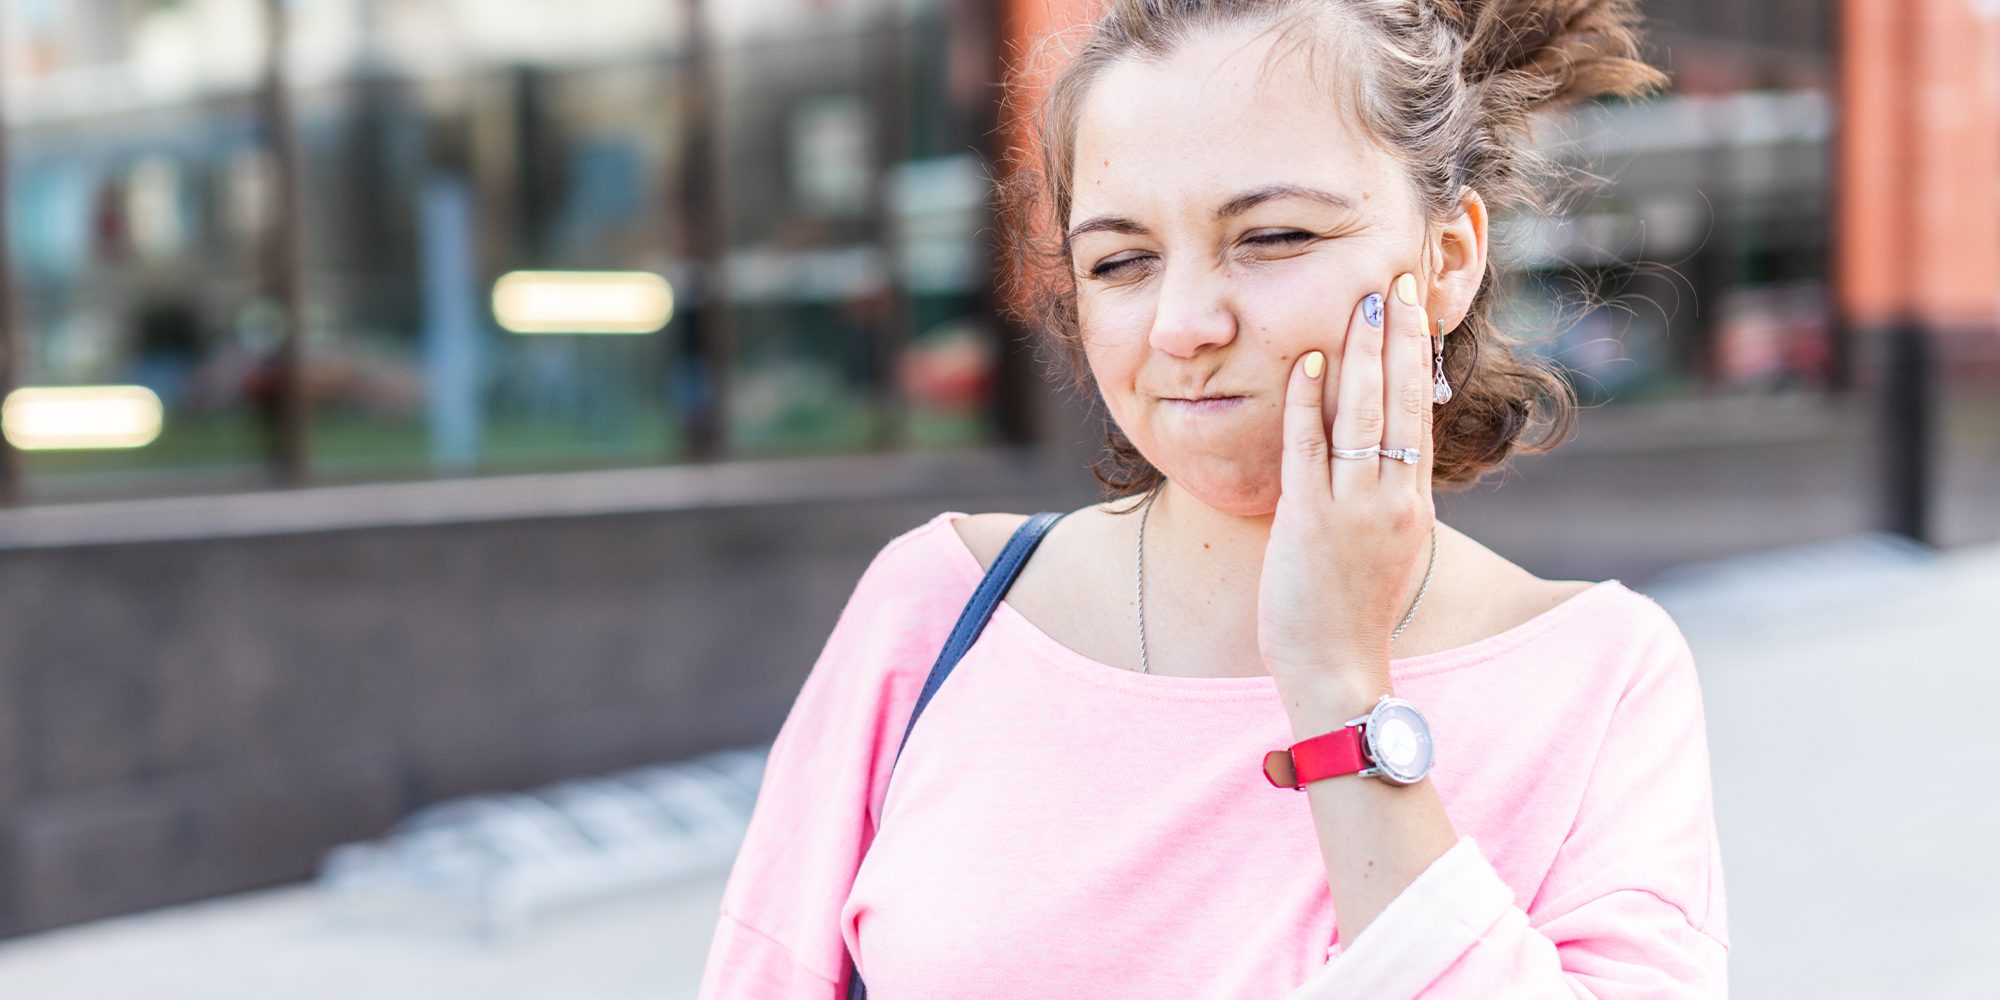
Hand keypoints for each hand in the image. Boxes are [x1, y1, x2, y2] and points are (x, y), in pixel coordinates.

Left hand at [1257, 272, 1437, 685]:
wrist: (1337, 669)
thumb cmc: (1349, 611)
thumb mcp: (1381, 544)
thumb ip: (1382, 495)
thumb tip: (1377, 450)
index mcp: (1411, 502)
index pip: (1422, 413)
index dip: (1417, 357)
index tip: (1414, 309)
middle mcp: (1393, 498)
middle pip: (1403, 401)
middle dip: (1398, 337)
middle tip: (1396, 280)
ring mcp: (1354, 509)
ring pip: (1364, 416)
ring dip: (1361, 355)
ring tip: (1361, 302)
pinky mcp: (1310, 522)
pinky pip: (1310, 450)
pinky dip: (1308, 404)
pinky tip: (1306, 362)